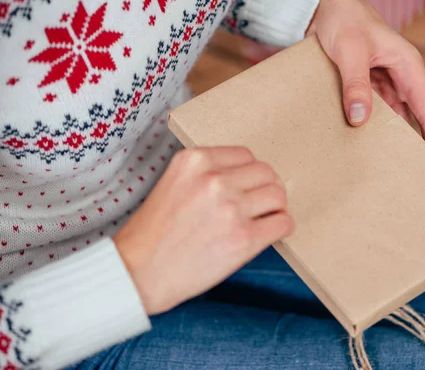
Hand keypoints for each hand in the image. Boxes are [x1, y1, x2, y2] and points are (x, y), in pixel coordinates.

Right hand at [114, 147, 293, 314]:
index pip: (245, 155)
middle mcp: (214, 179)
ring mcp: (231, 208)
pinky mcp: (244, 238)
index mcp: (195, 161)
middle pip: (266, 173)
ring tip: (264, 219)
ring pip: (278, 195)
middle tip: (258, 205)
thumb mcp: (173, 184)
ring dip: (275, 208)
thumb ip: (206, 174)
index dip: (249, 173)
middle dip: (265, 188)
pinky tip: (269, 234)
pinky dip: (281, 227)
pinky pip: (283, 223)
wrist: (138, 272)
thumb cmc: (153, 234)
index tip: (246, 187)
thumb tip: (245, 177)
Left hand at [307, 0, 424, 168]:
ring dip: (393, 141)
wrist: (324, 6)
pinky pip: (373, 112)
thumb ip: (356, 83)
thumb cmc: (344, 20)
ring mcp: (383, 83)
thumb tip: (359, 119)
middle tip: (423, 180)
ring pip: (394, 119)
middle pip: (415, 120)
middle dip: (420, 148)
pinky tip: (366, 147)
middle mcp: (400, 77)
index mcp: (408, 67)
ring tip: (394, 171)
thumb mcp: (349, 50)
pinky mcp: (366, 86)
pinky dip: (371, 129)